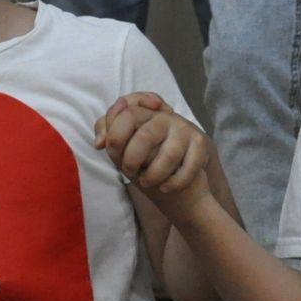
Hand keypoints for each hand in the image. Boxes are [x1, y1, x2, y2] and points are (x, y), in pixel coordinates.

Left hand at [96, 92, 213, 219]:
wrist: (180, 166)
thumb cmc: (146, 152)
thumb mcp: (125, 141)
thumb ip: (107, 133)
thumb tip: (99, 143)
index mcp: (144, 111)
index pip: (126, 114)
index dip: (115, 135)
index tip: (112, 151)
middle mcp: (166, 117)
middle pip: (145, 137)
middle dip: (132, 160)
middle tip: (128, 171)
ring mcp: (184, 129)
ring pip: (168, 155)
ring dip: (153, 175)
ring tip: (145, 182)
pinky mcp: (201, 144)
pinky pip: (188, 167)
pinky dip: (174, 183)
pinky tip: (164, 188)